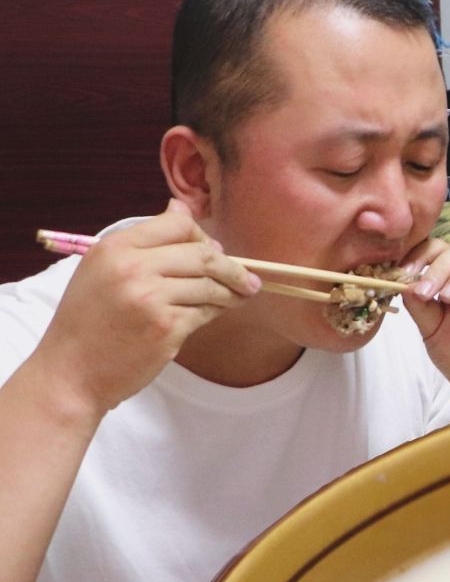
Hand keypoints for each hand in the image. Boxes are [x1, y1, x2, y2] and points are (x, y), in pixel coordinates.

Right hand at [33, 199, 259, 419]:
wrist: (71, 371)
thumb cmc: (87, 321)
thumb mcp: (100, 269)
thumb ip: (142, 242)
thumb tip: (181, 210)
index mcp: (115, 248)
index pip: (176, 223)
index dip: (202, 235)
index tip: (215, 249)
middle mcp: (133, 268)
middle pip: (203, 254)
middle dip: (232, 267)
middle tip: (246, 278)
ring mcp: (152, 299)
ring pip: (211, 285)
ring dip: (231, 292)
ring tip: (238, 296)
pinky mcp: (167, 328)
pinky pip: (206, 313)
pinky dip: (215, 313)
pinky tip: (215, 314)